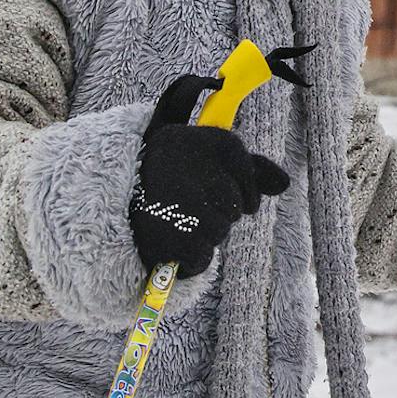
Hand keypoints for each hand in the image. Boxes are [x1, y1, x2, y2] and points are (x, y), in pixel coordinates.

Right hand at [130, 73, 290, 276]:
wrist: (111, 200)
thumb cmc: (171, 178)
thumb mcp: (208, 160)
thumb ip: (250, 168)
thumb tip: (285, 184)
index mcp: (199, 139)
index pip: (246, 167)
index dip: (240, 183)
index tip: (213, 184)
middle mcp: (188, 167)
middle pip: (237, 205)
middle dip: (220, 211)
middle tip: (186, 203)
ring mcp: (179, 205)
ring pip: (221, 231)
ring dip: (205, 233)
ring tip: (174, 219)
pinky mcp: (172, 240)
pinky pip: (203, 257)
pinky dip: (191, 257)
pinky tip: (171, 240)